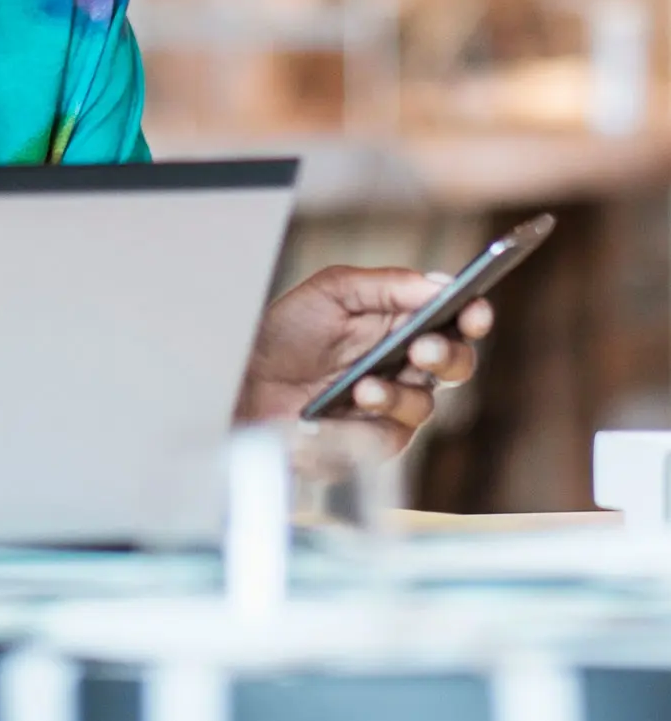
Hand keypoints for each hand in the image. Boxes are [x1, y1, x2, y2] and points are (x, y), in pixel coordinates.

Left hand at [235, 266, 492, 455]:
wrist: (246, 382)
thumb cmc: (288, 334)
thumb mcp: (331, 292)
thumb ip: (386, 285)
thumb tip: (439, 282)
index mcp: (401, 322)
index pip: (453, 318)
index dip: (472, 313)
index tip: (474, 308)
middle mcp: (406, 363)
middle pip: (457, 362)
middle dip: (448, 354)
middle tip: (425, 348)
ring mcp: (395, 403)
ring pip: (427, 401)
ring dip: (399, 391)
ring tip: (364, 385)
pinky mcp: (377, 438)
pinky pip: (394, 431)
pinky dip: (376, 417)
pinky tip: (354, 401)